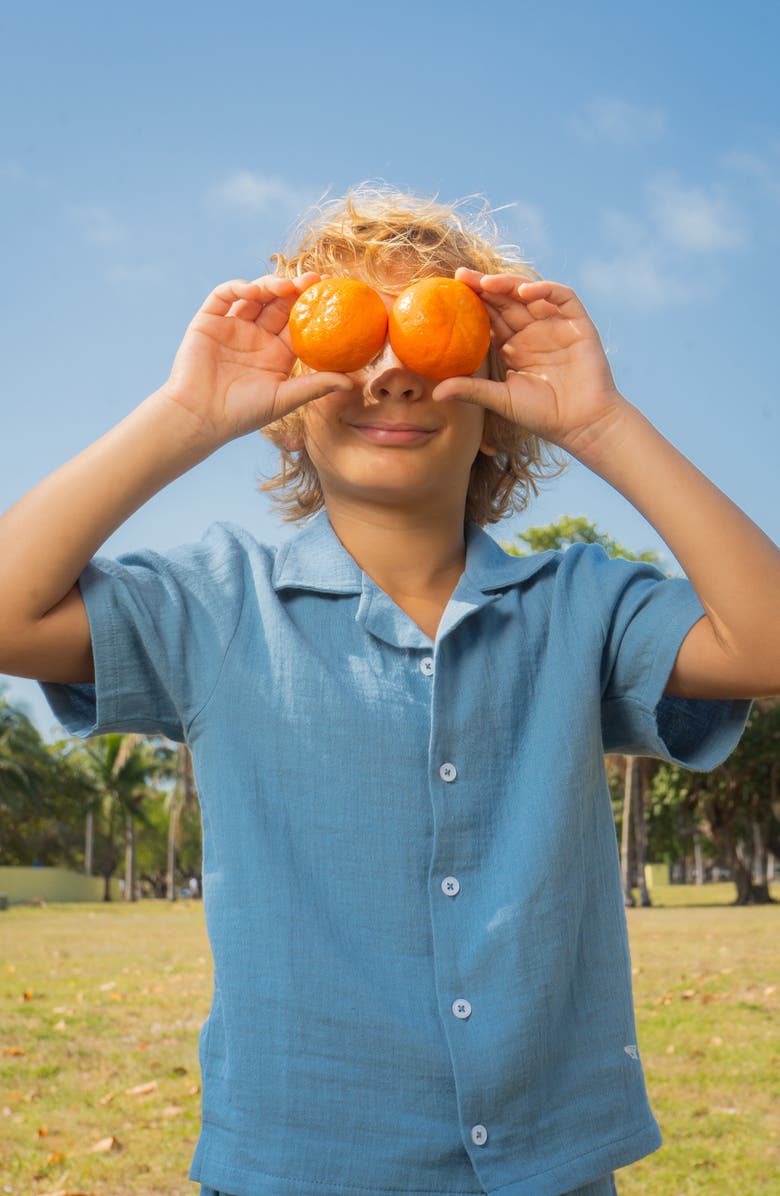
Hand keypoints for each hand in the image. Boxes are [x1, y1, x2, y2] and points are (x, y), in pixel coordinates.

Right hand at [162, 274, 351, 446]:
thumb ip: (316, 386)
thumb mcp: (285, 399)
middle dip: (298, 288)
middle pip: (280, 303)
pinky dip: (238, 288)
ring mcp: (232, 326)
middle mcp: (256, 336)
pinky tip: (252, 291)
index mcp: (276, 353)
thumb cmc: (242, 414)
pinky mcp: (209, 321)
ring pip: (255, 295)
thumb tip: (353, 382)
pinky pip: (224, 295)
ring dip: (271, 285)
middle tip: (315, 279)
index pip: (300, 323)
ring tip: (287, 286)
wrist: (199, 417)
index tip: (333, 294)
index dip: (315, 307)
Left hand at [436, 270, 628, 460]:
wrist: (582, 424)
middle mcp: (533, 331)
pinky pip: (562, 297)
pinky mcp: (578, 324)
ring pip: (530, 294)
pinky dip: (545, 290)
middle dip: (485, 286)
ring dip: (510, 285)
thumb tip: (435, 393)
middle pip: (506, 300)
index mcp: (513, 346)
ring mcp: (555, 325)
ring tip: (487, 283)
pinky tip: (525, 293)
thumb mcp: (501, 400)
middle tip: (461, 276)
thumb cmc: (542, 415)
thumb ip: (472, 391)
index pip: (490, 317)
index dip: (473, 303)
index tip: (450, 292)